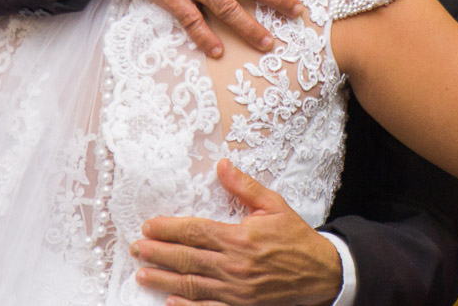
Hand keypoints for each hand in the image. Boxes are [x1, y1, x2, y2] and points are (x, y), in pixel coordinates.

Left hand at [131, 160, 342, 305]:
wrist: (320, 272)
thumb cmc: (295, 237)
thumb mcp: (273, 205)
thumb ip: (245, 186)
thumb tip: (222, 165)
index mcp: (240, 238)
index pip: (195, 231)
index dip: (168, 229)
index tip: (149, 226)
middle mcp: (234, 266)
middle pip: (186, 258)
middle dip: (158, 253)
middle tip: (137, 248)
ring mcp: (236, 290)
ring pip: (191, 285)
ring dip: (163, 280)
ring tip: (142, 274)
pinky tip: (169, 303)